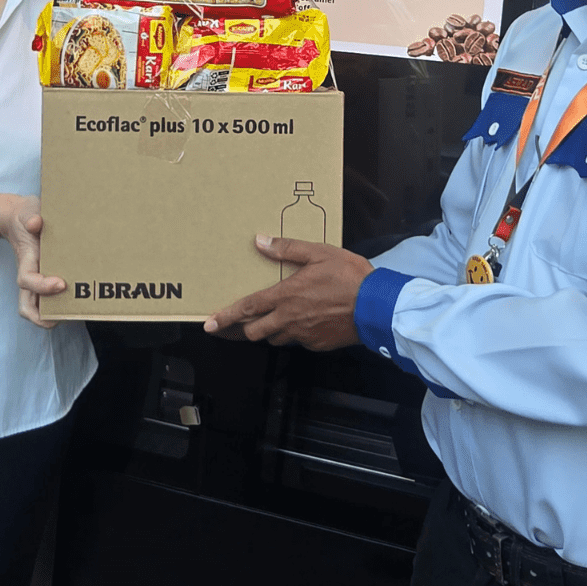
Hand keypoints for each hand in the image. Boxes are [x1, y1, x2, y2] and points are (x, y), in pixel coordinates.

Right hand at [0, 195, 66, 328]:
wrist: (20, 218)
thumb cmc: (27, 216)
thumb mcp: (29, 211)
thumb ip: (31, 215)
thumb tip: (36, 223)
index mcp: (26, 259)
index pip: (27, 280)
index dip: (41, 286)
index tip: (61, 283)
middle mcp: (30, 274)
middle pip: (26, 306)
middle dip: (41, 317)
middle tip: (65, 315)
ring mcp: (37, 278)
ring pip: (36, 307)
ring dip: (52, 316)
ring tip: (76, 315)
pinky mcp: (46, 277)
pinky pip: (49, 298)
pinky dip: (61, 305)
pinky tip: (81, 301)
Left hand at [204, 235, 372, 349]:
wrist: (377, 306)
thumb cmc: (350, 277)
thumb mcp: (319, 253)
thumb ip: (288, 249)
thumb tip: (261, 241)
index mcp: (286, 297)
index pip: (247, 309)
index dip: (225, 317)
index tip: (210, 324)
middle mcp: (290, 319)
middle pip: (255, 332)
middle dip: (244, 329)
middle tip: (238, 324)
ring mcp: (304, 335)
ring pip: (275, 338)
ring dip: (270, 330)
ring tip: (274, 319)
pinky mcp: (318, 344)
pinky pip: (298, 341)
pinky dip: (295, 333)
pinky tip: (305, 321)